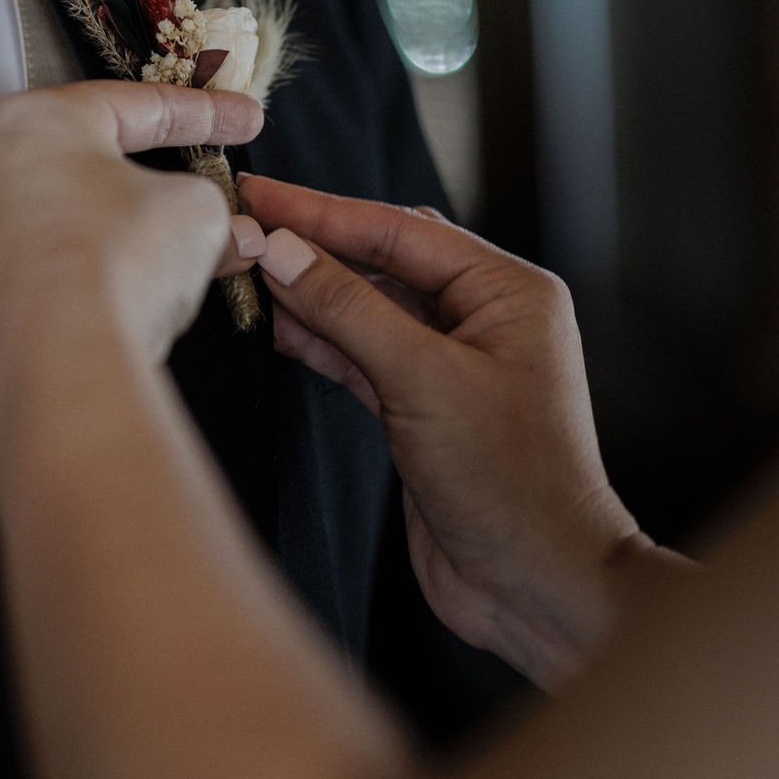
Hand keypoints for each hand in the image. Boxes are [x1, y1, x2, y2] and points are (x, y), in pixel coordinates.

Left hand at [0, 82, 266, 454]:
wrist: (57, 362)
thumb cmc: (119, 258)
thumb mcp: (195, 211)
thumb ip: (212, 207)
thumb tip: (233, 236)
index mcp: (36, 121)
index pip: (133, 105)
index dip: (202, 114)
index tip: (244, 121)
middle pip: (90, 161)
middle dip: (158, 179)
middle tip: (207, 189)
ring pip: (68, 219)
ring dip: (127, 232)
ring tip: (185, 256)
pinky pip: (49, 270)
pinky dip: (94, 276)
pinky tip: (136, 297)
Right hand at [238, 176, 687, 689]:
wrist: (537, 587)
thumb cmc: (512, 486)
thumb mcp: (422, 383)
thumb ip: (347, 310)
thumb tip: (281, 250)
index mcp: (507, 291)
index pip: (398, 229)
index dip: (321, 210)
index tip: (258, 191)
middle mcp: (483, 317)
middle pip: (381, 260)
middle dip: (311, 244)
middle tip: (241, 222)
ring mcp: (451, 363)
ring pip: (365, 307)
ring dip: (307, 293)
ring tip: (242, 270)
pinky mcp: (421, 406)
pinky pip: (359, 353)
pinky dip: (317, 340)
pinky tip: (274, 327)